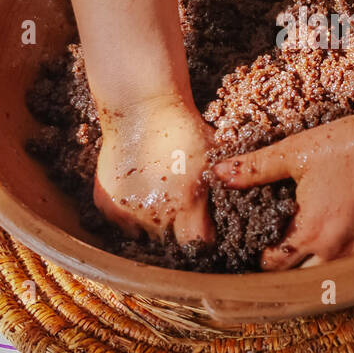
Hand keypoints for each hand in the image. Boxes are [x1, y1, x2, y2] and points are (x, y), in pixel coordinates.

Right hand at [93, 94, 215, 245]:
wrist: (142, 107)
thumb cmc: (185, 128)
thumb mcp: (215, 155)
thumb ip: (226, 184)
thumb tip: (246, 199)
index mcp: (186, 207)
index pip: (197, 245)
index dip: (203, 237)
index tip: (204, 226)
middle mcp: (156, 217)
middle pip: (170, 241)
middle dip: (178, 229)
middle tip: (181, 207)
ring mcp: (128, 212)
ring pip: (145, 235)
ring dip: (154, 224)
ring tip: (161, 199)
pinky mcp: (107, 204)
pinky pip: (122, 224)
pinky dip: (131, 215)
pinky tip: (141, 195)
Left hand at [211, 108, 353, 267]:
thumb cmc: (350, 145)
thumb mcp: (296, 153)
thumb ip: (255, 168)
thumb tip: (219, 173)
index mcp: (310, 232)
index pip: (273, 266)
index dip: (262, 260)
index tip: (258, 251)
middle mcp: (337, 252)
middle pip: (301, 282)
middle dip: (287, 275)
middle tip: (279, 262)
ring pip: (333, 281)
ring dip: (317, 275)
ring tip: (306, 263)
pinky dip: (348, 269)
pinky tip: (341, 255)